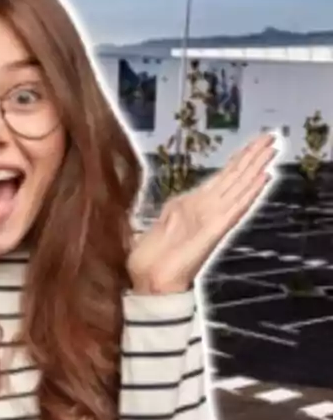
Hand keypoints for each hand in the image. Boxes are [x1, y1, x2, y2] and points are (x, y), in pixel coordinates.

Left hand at [128, 133, 277, 294]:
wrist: (150, 282)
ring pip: (238, 187)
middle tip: (269, 137)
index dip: (235, 161)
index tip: (250, 145)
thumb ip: (165, 213)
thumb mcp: (151, 227)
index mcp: (190, 206)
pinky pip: (235, 208)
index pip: (219, 179)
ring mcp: (210, 219)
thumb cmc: (149, 260)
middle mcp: (204, 210)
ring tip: (271, 149)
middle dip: (250, 156)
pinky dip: (249, 193)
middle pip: (233, 178)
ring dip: (255, 167)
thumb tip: (167, 203)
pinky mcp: (213, 230)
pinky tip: (263, 178)